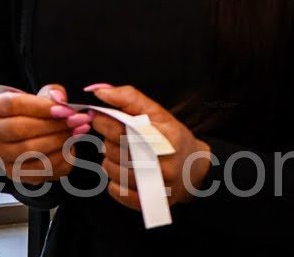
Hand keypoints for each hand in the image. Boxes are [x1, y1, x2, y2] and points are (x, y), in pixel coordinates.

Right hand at [0, 84, 93, 184]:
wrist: (26, 138)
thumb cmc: (34, 114)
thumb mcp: (40, 97)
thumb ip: (52, 94)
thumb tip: (60, 99)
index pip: (13, 105)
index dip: (40, 107)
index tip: (65, 109)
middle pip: (19, 129)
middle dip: (53, 125)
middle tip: (77, 121)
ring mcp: (1, 156)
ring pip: (31, 151)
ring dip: (59, 141)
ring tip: (77, 132)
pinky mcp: (16, 174)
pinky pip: (42, 169)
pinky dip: (60, 158)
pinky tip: (71, 146)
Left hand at [86, 84, 211, 209]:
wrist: (194, 170)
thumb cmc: (172, 138)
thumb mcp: (157, 112)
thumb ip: (128, 97)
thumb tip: (99, 91)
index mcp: (165, 139)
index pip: (122, 129)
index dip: (103, 121)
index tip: (98, 116)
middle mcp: (163, 166)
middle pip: (114, 149)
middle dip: (107, 139)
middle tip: (116, 136)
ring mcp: (156, 188)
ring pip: (111, 169)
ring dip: (109, 159)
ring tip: (123, 153)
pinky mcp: (148, 203)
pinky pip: (115, 190)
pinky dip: (114, 179)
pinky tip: (125, 171)